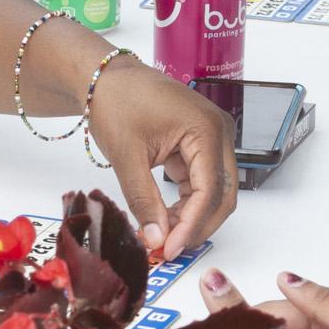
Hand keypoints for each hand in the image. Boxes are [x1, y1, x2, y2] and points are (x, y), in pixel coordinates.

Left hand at [88, 52, 239, 263]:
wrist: (105, 78)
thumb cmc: (116, 103)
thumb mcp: (127, 157)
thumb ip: (144, 201)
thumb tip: (156, 240)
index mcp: (207, 130)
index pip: (210, 191)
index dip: (191, 226)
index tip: (169, 250)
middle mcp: (219, 133)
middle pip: (223, 195)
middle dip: (198, 226)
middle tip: (168, 249)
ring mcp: (213, 138)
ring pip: (216, 192)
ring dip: (193, 217)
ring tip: (162, 236)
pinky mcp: (201, 144)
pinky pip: (203, 182)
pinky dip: (187, 203)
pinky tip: (165, 217)